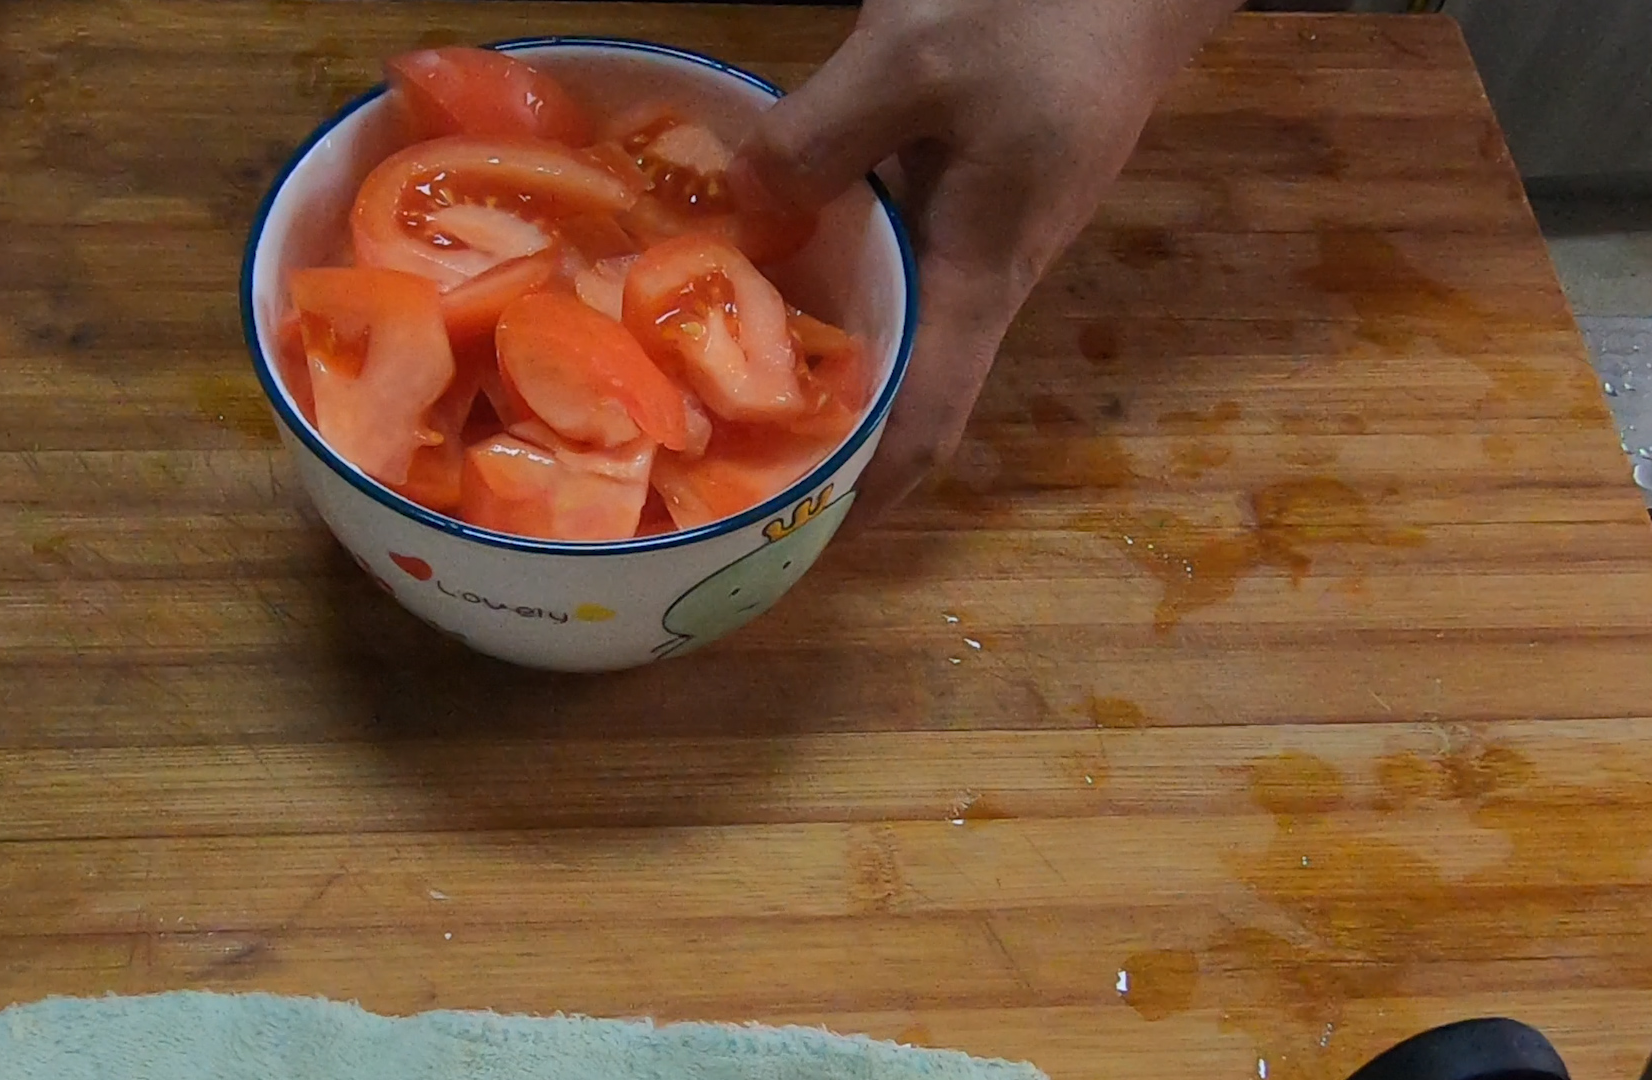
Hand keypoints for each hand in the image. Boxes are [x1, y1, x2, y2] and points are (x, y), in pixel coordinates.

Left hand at [734, 0, 1240, 530]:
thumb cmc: (1044, 12)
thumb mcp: (912, 59)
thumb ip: (818, 140)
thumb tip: (742, 206)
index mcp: (980, 272)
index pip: (929, 420)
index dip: (870, 493)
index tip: (799, 538)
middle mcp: (985, 269)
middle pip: (905, 386)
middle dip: (825, 432)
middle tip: (719, 453)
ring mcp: (985, 226)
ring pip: (896, 320)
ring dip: (823, 352)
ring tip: (716, 365)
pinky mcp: (976, 181)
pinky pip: (895, 253)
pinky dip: (833, 275)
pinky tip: (767, 251)